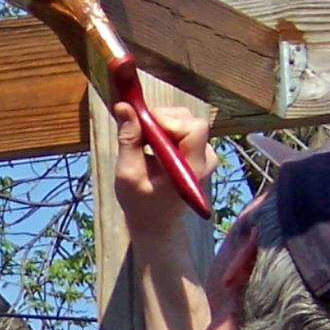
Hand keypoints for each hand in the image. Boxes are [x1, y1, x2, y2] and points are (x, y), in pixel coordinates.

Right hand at [114, 103, 216, 234]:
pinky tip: (153, 145)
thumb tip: (125, 106)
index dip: (168, 120)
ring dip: (161, 124)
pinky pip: (184, 127)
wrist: (155, 223)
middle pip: (189, 121)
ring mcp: (204, 154)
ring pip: (186, 120)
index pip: (193, 128)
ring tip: (144, 142)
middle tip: (139, 132)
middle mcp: (205, 159)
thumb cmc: (140, 203)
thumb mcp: (128, 174)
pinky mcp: (199, 151)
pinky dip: (166, 129)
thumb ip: (129, 139)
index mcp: (192, 170)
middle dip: (161, 120)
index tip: (142, 124)